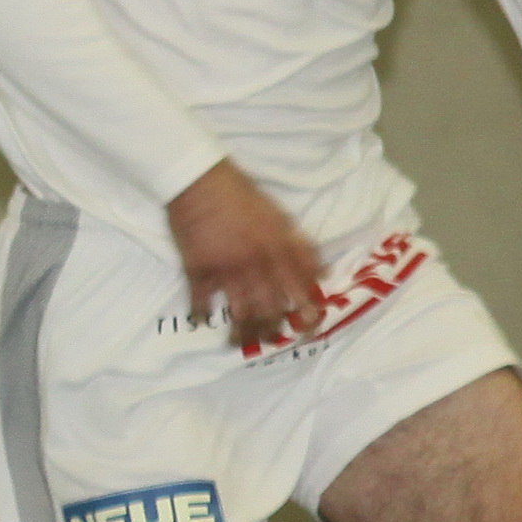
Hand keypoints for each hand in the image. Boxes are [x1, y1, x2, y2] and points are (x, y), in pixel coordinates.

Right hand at [166, 162, 325, 350]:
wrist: (198, 179)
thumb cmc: (241, 195)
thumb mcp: (280, 216)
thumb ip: (302, 247)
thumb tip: (323, 273)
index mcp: (279, 247)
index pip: (300, 286)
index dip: (308, 310)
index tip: (310, 327)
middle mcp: (256, 261)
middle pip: (270, 307)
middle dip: (271, 330)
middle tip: (269, 340)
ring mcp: (226, 267)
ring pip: (239, 310)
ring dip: (239, 331)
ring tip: (236, 342)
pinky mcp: (198, 268)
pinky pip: (200, 299)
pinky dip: (200, 313)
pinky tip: (200, 321)